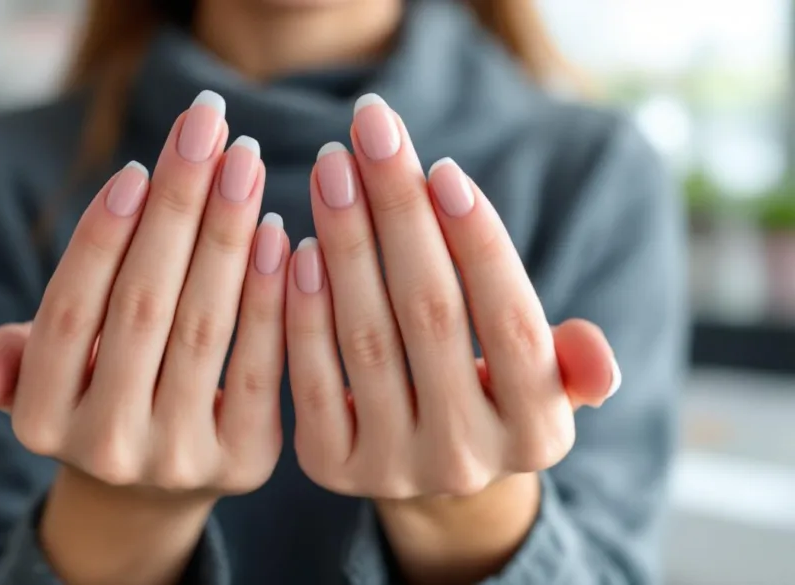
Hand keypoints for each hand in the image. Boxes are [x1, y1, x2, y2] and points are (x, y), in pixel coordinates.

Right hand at [0, 92, 289, 584]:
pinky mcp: (245, 460)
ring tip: (244, 163)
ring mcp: (179, 459)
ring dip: (226, 233)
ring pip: (202, 326)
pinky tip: (277, 231)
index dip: (101, 236)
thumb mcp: (43, 384)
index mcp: (39, 422)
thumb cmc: (97, 398)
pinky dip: (268, 293)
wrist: (154, 488)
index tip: (138, 167)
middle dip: (178, 207)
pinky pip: (259, 361)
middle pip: (141, 307)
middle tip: (207, 127)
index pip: (66, 314)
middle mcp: (106, 448)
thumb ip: (14, 363)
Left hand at [286, 95, 619, 582]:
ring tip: (332, 170)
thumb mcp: (543, 383)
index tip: (441, 168)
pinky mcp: (331, 467)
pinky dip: (305, 308)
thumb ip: (571, 363)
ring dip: (347, 243)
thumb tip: (591, 353)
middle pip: (433, 315)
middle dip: (398, 211)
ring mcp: (394, 467)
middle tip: (370, 132)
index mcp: (538, 432)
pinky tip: (298, 245)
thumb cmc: (488, 393)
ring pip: (367, 338)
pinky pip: (313, 376)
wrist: (427, 473)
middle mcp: (467, 458)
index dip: (479, 242)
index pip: (512, 323)